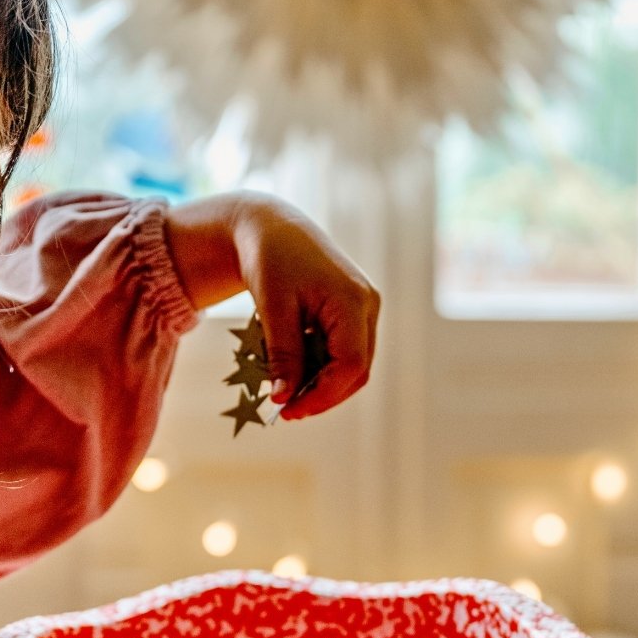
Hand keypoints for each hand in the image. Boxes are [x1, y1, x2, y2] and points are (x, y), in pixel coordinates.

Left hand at [163, 192, 380, 419]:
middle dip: (323, 395)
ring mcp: (364, 309)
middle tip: (286, 410)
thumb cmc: (270, 259)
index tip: (289, 409)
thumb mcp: (273, 309)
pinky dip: (321, 367)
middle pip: (357, 370)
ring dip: (321, 384)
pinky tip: (294, 371)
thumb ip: (283, 355)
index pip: (351, 365)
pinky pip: (345, 351)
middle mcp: (367, 306)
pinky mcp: (354, 312)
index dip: (323, 395)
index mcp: (352, 301)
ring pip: (353, 365)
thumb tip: (283, 397)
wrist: (272, 227)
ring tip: (286, 392)